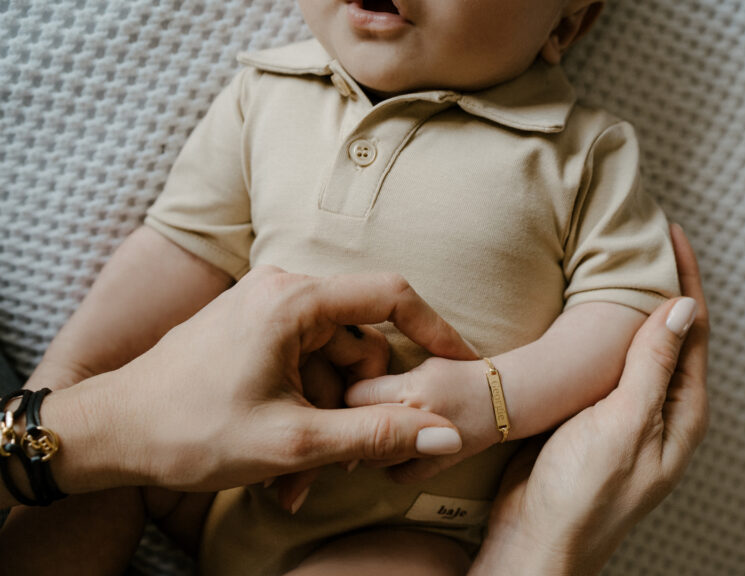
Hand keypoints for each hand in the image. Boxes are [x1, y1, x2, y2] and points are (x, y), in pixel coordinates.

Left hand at [26, 267, 477, 503]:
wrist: (107, 435)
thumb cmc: (188, 431)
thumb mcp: (293, 442)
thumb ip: (376, 435)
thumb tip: (444, 434)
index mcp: (294, 301)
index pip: (392, 296)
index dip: (436, 331)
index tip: (459, 365)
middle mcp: (281, 293)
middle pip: (360, 344)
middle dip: (359, 407)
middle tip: (343, 461)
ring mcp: (263, 312)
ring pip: (330, 367)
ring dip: (327, 422)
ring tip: (299, 479)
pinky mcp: (251, 334)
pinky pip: (301, 371)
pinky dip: (302, 414)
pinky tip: (284, 465)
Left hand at [344, 356, 497, 483]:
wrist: (506, 397)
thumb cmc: (463, 373)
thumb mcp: (423, 363)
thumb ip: (388, 375)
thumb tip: (353, 384)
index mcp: (409, 389)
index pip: (355, 395)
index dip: (351, 391)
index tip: (355, 392)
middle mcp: (415, 421)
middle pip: (359, 427)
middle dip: (355, 420)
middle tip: (358, 413)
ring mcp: (426, 448)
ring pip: (373, 456)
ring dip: (369, 447)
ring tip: (373, 432)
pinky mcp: (437, 465)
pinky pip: (400, 474)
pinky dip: (393, 467)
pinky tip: (394, 452)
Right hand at [471, 223, 709, 575]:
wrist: (536, 540)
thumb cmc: (583, 495)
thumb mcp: (623, 426)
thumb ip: (652, 367)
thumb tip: (682, 308)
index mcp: (680, 411)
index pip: (692, 328)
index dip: (684, 277)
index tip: (669, 232)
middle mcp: (660, 409)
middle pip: (669, 332)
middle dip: (661, 283)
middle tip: (644, 235)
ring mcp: (626, 412)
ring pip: (636, 346)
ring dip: (630, 304)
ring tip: (618, 259)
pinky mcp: (593, 416)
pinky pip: (605, 363)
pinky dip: (601, 331)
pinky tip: (585, 311)